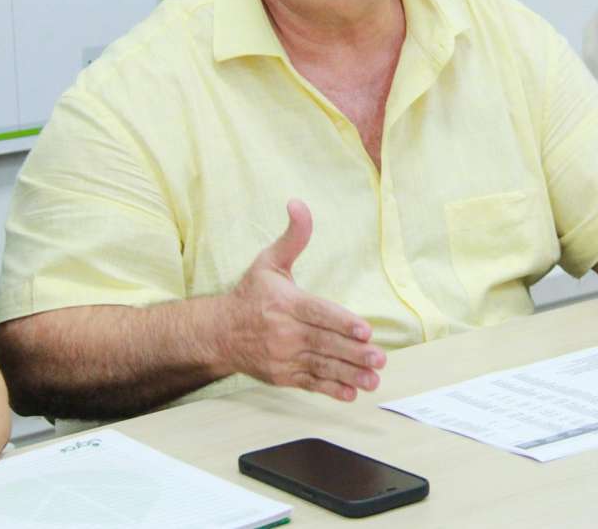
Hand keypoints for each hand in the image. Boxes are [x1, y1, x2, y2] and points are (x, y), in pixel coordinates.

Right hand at [218, 200, 385, 400]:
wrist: (218, 333)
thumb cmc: (250, 295)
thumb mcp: (269, 261)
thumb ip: (293, 236)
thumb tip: (299, 203)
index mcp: (285, 304)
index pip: (318, 313)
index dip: (342, 322)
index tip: (365, 330)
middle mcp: (284, 332)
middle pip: (323, 343)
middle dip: (353, 353)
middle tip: (379, 358)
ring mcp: (283, 357)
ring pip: (320, 366)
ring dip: (348, 374)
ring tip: (373, 379)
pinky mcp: (282, 375)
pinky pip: (309, 383)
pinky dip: (330, 390)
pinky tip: (350, 393)